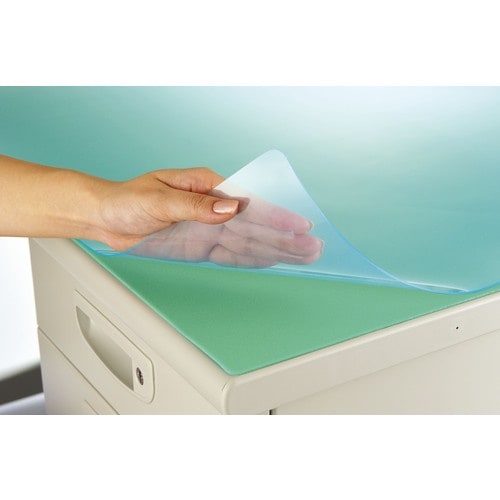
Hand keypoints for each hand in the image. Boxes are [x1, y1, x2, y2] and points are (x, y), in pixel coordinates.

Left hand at [124, 184, 323, 267]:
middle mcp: (212, 206)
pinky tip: (271, 260)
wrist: (103, 217)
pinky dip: (251, 258)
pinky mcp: (200, 244)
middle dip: (284, 237)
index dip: (275, 216)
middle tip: (312, 248)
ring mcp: (208, 227)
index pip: (248, 203)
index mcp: (206, 186)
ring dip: (275, 250)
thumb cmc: (126, 200)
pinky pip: (230, 253)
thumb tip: (232, 208)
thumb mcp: (159, 200)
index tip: (300, 226)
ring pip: (247, 241)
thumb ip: (196, 207)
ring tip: (302, 256)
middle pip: (254, 225)